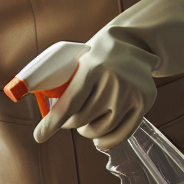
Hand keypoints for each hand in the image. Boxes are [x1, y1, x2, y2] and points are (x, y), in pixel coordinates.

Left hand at [34, 0, 183, 149]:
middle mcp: (113, 81)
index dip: (52, 123)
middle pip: (83, 120)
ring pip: (101, 130)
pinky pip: (122, 133)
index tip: (39, 136)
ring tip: (85, 125)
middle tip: (69, 119)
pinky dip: (107, 141)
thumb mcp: (80, 58)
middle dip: (70, 123)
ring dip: (88, 132)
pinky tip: (99, 140)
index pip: (69, 103)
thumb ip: (66, 81)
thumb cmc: (99, 53)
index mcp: (92, 67)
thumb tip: (48, 111)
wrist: (134, 42)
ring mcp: (130, 93)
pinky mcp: (144, 102)